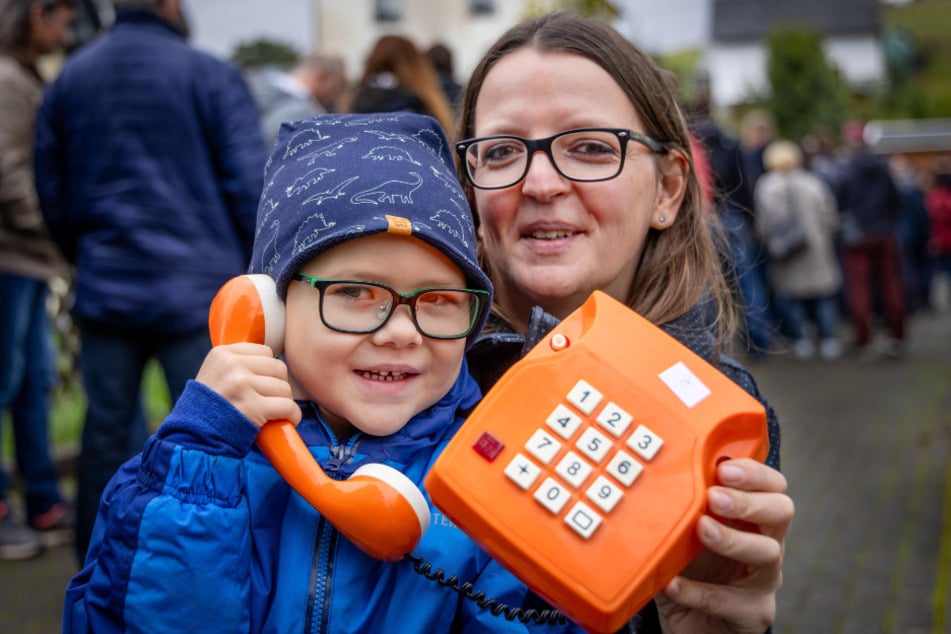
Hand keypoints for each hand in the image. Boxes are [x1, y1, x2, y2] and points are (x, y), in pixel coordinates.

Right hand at [195, 343, 300, 427]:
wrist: (193, 437)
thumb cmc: (207, 408)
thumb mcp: (214, 373)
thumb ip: (237, 363)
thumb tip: (271, 359)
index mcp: (223, 354)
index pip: (265, 351)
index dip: (268, 370)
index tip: (262, 384)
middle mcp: (232, 365)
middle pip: (278, 368)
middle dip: (279, 385)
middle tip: (271, 400)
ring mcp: (242, 385)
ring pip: (284, 387)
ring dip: (285, 401)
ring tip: (274, 412)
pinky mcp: (252, 407)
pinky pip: (287, 406)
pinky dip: (293, 415)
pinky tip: (289, 419)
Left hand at [654, 458, 792, 633]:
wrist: (690, 625)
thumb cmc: (690, 571)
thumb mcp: (684, 534)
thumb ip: (682, 509)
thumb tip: (658, 478)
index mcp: (753, 519)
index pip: (772, 486)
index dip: (754, 473)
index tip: (724, 468)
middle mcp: (767, 545)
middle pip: (781, 511)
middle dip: (749, 500)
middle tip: (715, 496)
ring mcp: (764, 581)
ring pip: (768, 552)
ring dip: (732, 538)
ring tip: (702, 529)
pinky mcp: (754, 614)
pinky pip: (728, 601)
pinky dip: (696, 591)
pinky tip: (672, 584)